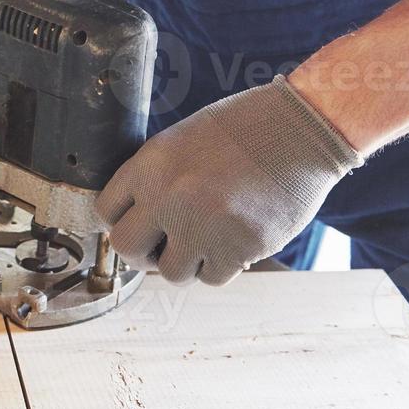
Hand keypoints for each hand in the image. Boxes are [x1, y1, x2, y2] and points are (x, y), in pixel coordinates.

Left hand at [95, 77, 361, 284]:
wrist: (302, 129)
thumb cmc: (245, 129)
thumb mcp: (185, 139)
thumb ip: (156, 177)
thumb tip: (135, 218)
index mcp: (151, 164)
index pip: (105, 212)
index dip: (121, 222)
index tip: (138, 225)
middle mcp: (170, 196)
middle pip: (127, 248)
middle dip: (142, 252)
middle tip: (162, 247)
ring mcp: (204, 225)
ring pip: (171, 273)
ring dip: (186, 263)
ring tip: (207, 241)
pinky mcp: (238, 247)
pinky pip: (213, 278)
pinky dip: (221, 266)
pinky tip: (234, 241)